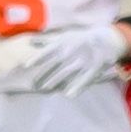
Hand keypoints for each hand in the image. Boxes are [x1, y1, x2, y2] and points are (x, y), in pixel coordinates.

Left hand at [0, 24, 117, 98]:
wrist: (105, 39)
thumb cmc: (79, 39)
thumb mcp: (62, 36)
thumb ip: (46, 41)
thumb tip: (29, 41)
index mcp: (63, 43)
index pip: (47, 51)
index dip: (37, 58)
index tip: (26, 65)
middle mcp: (71, 51)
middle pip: (55, 65)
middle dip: (44, 75)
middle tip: (33, 85)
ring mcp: (82, 60)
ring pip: (66, 72)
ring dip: (55, 81)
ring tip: (45, 89)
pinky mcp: (93, 68)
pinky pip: (84, 79)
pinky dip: (77, 87)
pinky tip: (69, 95)